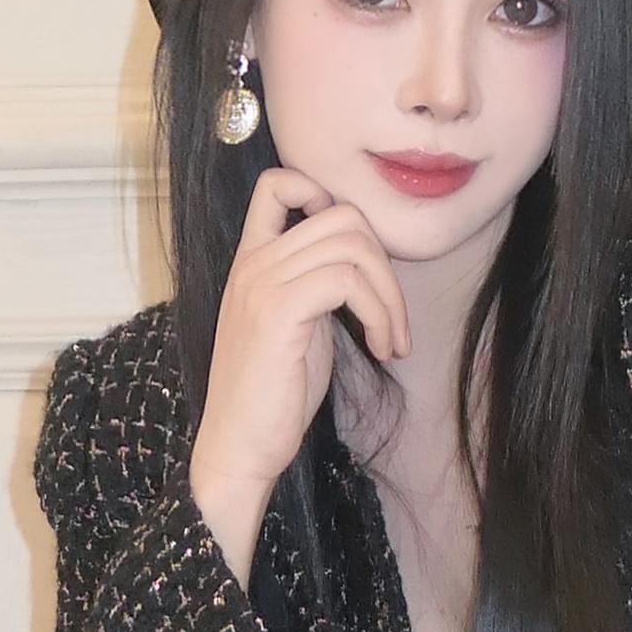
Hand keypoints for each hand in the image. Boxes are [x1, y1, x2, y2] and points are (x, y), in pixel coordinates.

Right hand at [189, 168, 409, 583]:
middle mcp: (253, 263)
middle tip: (392, 318)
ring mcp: (262, 284)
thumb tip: (366, 265)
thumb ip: (319, 285)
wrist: (239, 448)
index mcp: (251, 260)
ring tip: (390, 339)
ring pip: (353, 246)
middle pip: (342, 215)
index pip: (278, 183)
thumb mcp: (299, 325)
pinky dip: (380, 312)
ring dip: (390, 296)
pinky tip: (381, 347)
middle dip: (385, 265)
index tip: (358, 257)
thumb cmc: (273, 396)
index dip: (328, 197)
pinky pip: (348, 282)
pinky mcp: (279, 312)